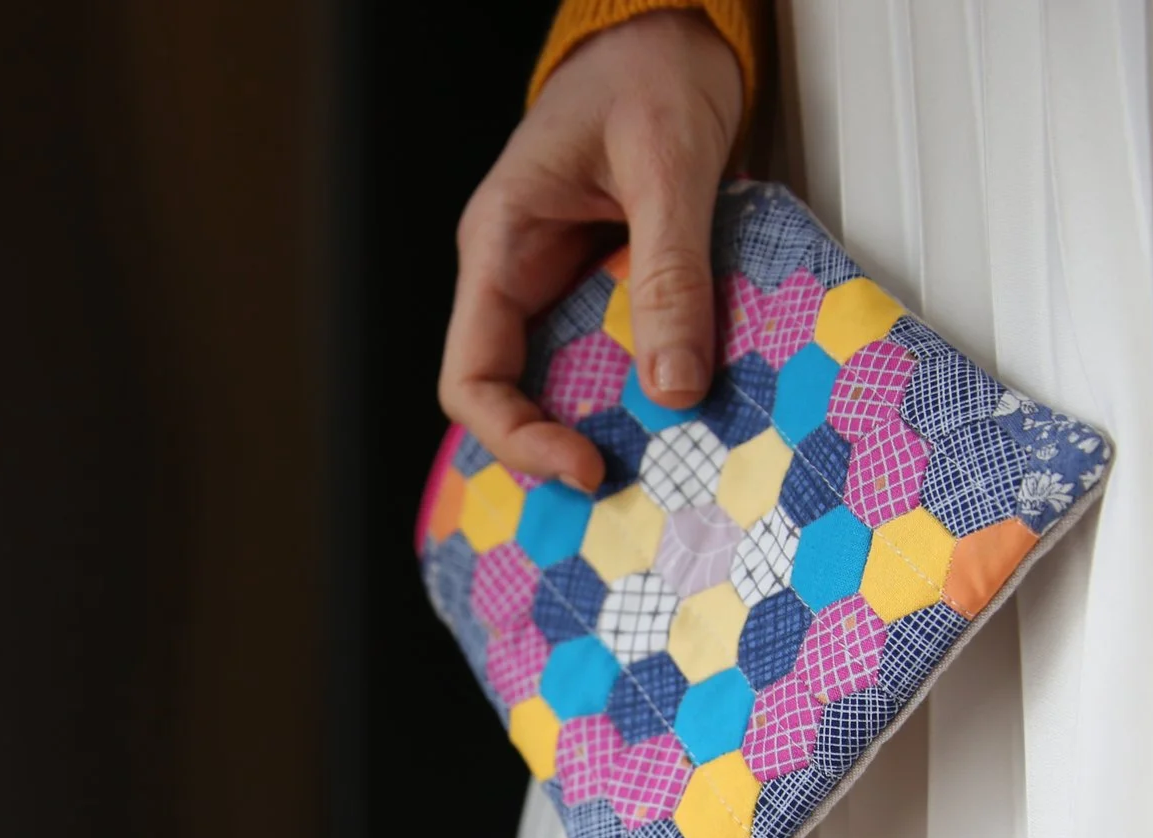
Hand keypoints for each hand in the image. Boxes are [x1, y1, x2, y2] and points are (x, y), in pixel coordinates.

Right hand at [437, 11, 743, 490]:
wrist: (673, 24)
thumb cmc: (652, 69)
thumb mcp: (668, 165)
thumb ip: (671, 273)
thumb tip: (675, 387)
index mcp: (501, 246)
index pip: (472, 375)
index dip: (517, 436)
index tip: (586, 463)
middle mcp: (517, 273)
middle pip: (511, 394)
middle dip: (561, 444)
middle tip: (631, 478)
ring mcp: (558, 281)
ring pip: (560, 381)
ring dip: (604, 421)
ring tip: (662, 455)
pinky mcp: (603, 282)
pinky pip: (607, 353)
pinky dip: (638, 386)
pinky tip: (680, 405)